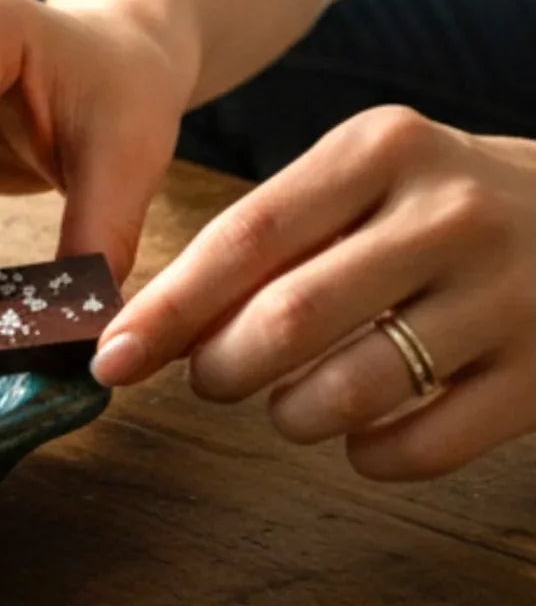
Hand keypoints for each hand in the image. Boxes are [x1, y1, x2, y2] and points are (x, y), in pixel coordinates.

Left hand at [95, 106, 535, 479]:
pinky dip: (371, 456)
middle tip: (210, 380)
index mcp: (383, 149)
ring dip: (291, 414)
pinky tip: (362, 436)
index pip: (246, 239)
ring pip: (354, 389)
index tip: (110, 357)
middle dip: (222, 368)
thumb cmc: (436, 207)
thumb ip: (266, 240)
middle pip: (290, 318)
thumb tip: (146, 326)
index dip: (168, 308)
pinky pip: (426, 445)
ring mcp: (510, 294)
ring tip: (286, 405)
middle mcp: (451, 213)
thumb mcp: (363, 181)